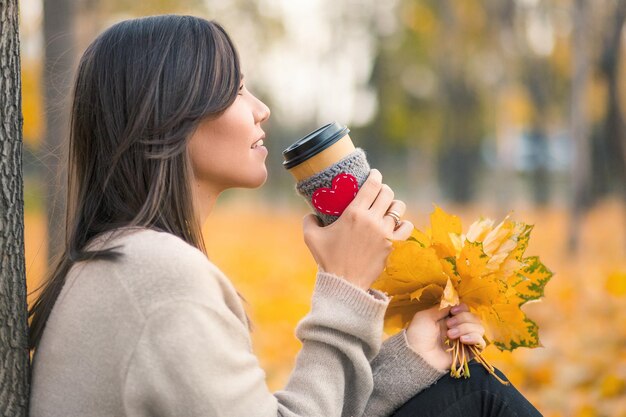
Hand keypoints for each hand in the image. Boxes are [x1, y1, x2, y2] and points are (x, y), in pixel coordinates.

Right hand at [302, 169, 413, 290]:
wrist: (345, 283)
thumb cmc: (327, 260)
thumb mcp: (311, 237)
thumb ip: (309, 220)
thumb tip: (311, 213)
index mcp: (353, 213)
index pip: (372, 185)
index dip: (375, 176)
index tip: (374, 175)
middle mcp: (372, 219)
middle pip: (387, 193)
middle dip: (383, 189)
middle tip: (378, 193)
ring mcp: (384, 232)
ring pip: (398, 207)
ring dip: (393, 204)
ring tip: (388, 208)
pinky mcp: (393, 245)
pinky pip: (406, 226)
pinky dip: (403, 223)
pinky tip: (396, 224)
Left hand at [405, 303, 485, 370]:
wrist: (418, 355)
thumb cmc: (418, 335)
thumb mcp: (425, 316)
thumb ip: (441, 309)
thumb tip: (454, 305)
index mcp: (449, 319)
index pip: (466, 309)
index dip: (462, 308)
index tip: (453, 312)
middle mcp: (459, 328)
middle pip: (474, 317)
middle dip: (463, 319)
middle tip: (448, 326)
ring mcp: (465, 340)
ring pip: (479, 328)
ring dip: (466, 328)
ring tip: (451, 335)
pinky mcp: (469, 353)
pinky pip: (481, 343)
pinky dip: (474, 338)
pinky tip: (463, 340)